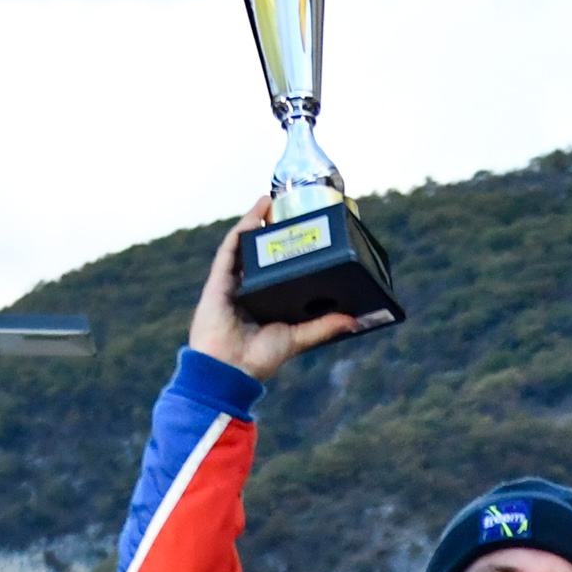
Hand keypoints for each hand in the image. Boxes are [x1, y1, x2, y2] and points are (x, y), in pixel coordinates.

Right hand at [187, 207, 369, 386]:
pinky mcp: (219, 279)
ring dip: (257, 220)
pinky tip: (258, 210)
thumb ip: (323, 327)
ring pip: (244, 244)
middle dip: (271, 229)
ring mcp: (231, 281)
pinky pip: (231, 246)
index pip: (276, 269)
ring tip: (273, 201)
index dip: (288, 250)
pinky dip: (244, 226)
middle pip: (259, 252)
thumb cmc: (259, 359)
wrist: (229, 370)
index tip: (306, 233)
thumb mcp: (298, 338)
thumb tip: (353, 321)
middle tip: (289, 210)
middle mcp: (247, 287)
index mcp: (264, 300)